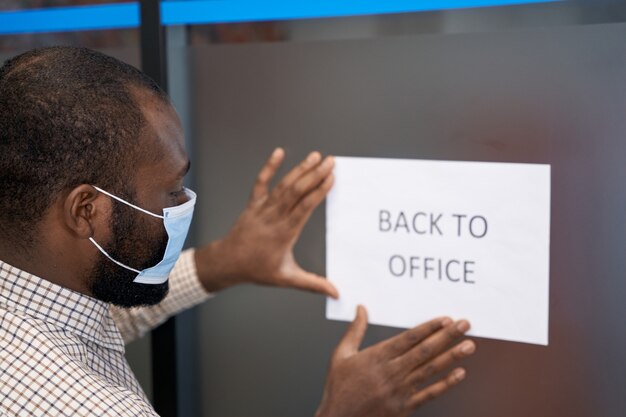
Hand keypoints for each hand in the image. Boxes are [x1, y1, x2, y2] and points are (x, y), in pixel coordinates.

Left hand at [195, 148, 337, 296]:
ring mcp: (262, 208)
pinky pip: (261, 182)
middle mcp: (273, 217)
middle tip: (331, 161)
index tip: (331, 178)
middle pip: (296, 191)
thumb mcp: (286, 278)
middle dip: (314, 174)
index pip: (304, 208)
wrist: (227, 262)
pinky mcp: (253, 204)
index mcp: (284, 233)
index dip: (318, 191)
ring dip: (300, 169)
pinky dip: (269, 167)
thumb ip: (313, 284)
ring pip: (283, 185)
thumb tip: (336, 293)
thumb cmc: (257, 270)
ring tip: (316, 156)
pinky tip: (279, 152)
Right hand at [316, 307, 475, 416]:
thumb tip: (361, 308)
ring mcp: (399, 391)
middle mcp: (391, 372)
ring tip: (469, 345)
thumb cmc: (339, 388)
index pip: (408, 338)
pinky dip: (446, 384)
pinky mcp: (404, 407)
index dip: (428, 328)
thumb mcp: (341, 355)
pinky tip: (460, 373)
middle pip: (424, 351)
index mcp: (376, 357)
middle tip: (464, 324)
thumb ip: (354, 331)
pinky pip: (429, 394)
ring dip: (452, 356)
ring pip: (430, 370)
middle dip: (447, 336)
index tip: (445, 319)